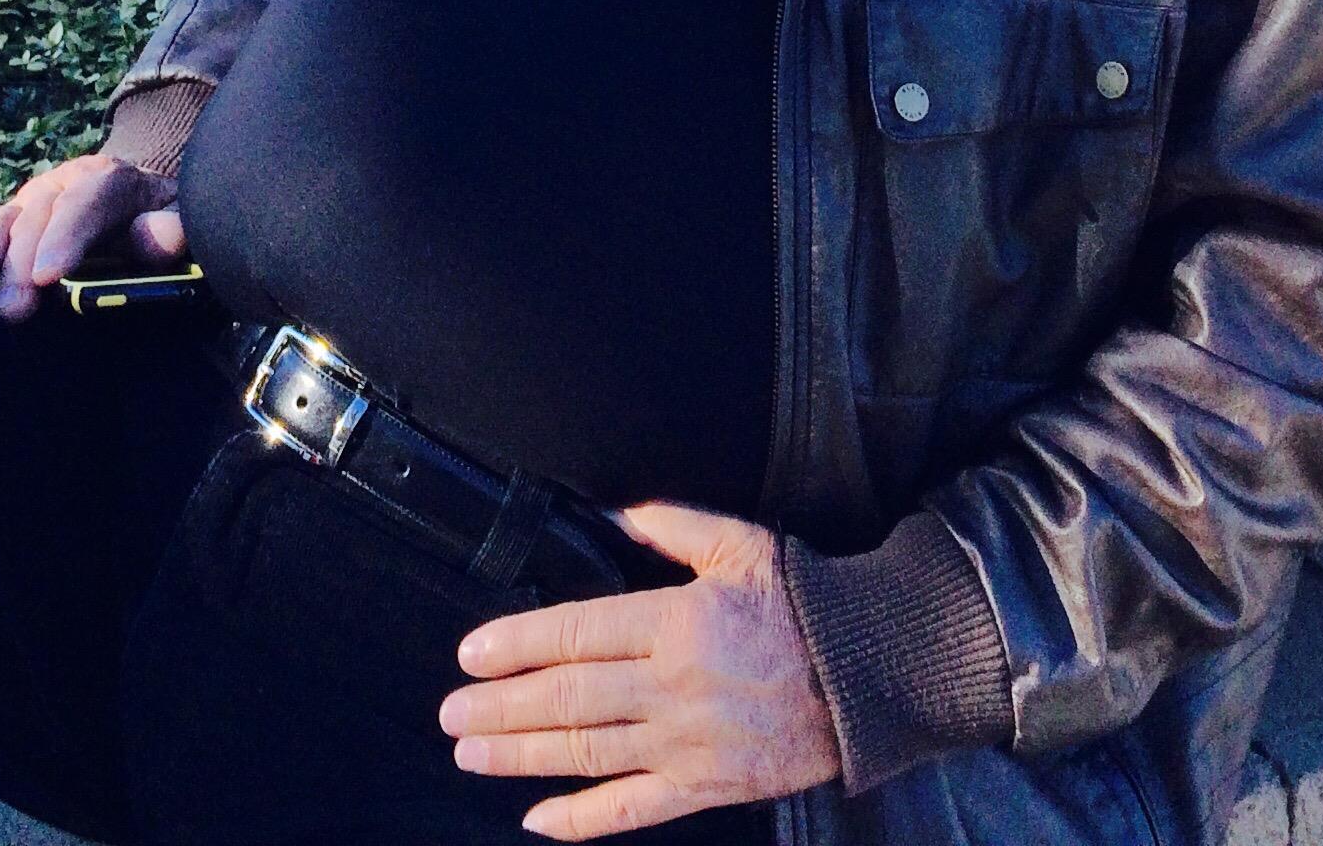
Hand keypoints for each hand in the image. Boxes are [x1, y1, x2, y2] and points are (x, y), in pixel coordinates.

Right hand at [0, 152, 182, 320]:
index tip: (47, 277)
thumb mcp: (185, 222)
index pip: (87, 202)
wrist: (141, 208)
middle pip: (36, 219)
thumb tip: (154, 237)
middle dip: (20, 264)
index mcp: (109, 182)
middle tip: (10, 313)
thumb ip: (173, 229)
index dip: (65, 237)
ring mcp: (27, 206)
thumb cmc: (165, 226)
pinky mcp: (4, 227)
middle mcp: (60, 187)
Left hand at [440, 501, 840, 836]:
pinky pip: (633, 810)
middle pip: (567, 698)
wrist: (872, 672)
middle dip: (499, 708)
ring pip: (586, 753)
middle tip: (450, 715)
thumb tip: (609, 508)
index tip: (470, 655)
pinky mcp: (707, 786)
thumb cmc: (804, 602)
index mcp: (676, 621)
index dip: (516, 645)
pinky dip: (581, 820)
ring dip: (520, 756)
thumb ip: (670, 523)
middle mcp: (672, 686)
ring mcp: (687, 743)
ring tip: (471, 754)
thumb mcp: (740, 544)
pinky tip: (537, 821)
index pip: (576, 633)